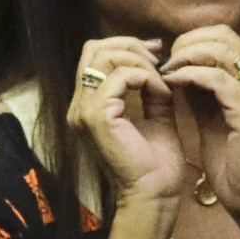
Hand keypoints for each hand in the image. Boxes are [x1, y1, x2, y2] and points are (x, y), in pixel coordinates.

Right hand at [69, 37, 185, 206]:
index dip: (125, 46)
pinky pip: (119, 78)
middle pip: (94, 50)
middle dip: (130, 46)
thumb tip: (157, 63)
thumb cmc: (154, 162)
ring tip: (160, 79)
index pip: (94, 56)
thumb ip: (149, 88)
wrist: (153, 192)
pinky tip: (160, 92)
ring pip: (105, 58)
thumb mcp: (154, 114)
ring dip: (139, 62)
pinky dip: (144, 77)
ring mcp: (84, 112)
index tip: (156, 55)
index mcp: (88, 106)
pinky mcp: (97, 117)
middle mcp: (78, 106)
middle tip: (158, 59)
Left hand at [163, 26, 239, 218]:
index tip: (168, 58)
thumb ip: (200, 89)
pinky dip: (190, 76)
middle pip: (223, 35)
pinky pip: (217, 79)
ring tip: (165, 72)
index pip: (224, 36)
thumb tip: (176, 67)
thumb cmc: (230, 159)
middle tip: (164, 63)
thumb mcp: (211, 114)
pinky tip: (172, 83)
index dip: (192, 40)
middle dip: (186, 44)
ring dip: (185, 57)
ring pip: (220, 51)